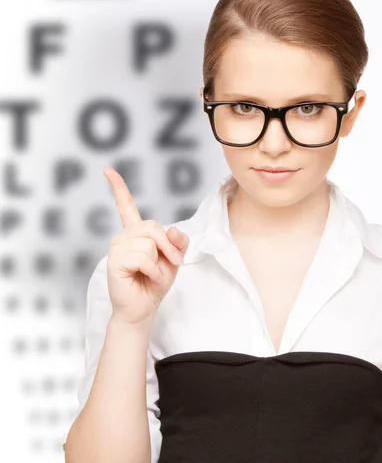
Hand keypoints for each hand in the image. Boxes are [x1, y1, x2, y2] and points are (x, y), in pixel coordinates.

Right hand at [103, 166, 188, 326]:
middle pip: (152, 227)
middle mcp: (123, 237)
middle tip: (170, 263)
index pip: (125, 206)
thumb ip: (178, 241)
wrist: (144, 308)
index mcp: (136, 233)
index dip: (118, 187)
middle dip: (167, 246)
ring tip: (153, 274)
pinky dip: (152, 270)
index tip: (107, 170)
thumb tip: (172, 229)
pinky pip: (143, 257)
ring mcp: (117, 248)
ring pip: (149, 242)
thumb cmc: (156, 282)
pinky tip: (145, 277)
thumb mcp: (175, 258)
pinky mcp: (115, 262)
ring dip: (160, 262)